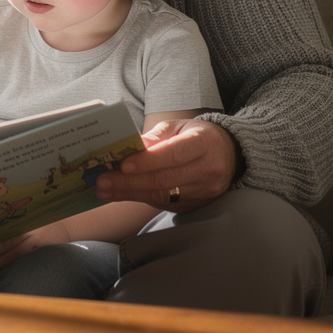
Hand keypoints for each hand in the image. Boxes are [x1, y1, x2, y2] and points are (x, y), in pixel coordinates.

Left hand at [0, 222, 69, 271]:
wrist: (67, 226)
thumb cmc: (43, 223)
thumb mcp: (29, 219)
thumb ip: (14, 224)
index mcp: (23, 221)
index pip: (3, 230)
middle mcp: (28, 231)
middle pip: (6, 242)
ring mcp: (35, 242)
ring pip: (14, 253)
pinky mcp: (42, 251)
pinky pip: (25, 259)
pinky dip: (13, 265)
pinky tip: (4, 270)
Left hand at [95, 119, 237, 211]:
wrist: (229, 156)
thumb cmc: (197, 136)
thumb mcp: (179, 127)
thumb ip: (156, 136)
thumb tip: (130, 147)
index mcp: (205, 143)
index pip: (175, 154)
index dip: (148, 161)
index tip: (123, 164)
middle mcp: (209, 170)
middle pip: (165, 179)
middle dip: (130, 182)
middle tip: (103, 181)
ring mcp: (205, 192)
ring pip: (163, 195)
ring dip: (130, 193)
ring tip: (105, 190)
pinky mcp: (197, 205)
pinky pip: (165, 204)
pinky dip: (141, 198)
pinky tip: (122, 194)